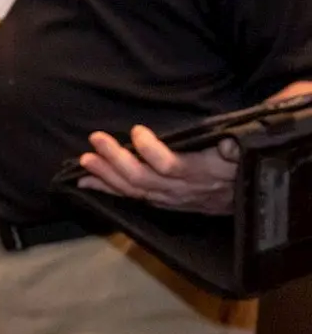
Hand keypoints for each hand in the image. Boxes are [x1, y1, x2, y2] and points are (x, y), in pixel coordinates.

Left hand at [78, 127, 239, 214]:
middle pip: (143, 178)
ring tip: (84, 161)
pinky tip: (86, 182)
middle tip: (95, 139)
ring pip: (133, 190)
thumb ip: (235, 149)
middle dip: (116, 159)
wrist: (249, 199)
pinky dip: (108, 189)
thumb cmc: (243, 166)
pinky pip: (131, 198)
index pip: (170, 166)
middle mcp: (181, 189)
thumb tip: (229, 144)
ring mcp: (169, 199)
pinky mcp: (161, 203)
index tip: (136, 131)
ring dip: (106, 175)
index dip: (151, 151)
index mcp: (202, 172)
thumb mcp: (245, 153)